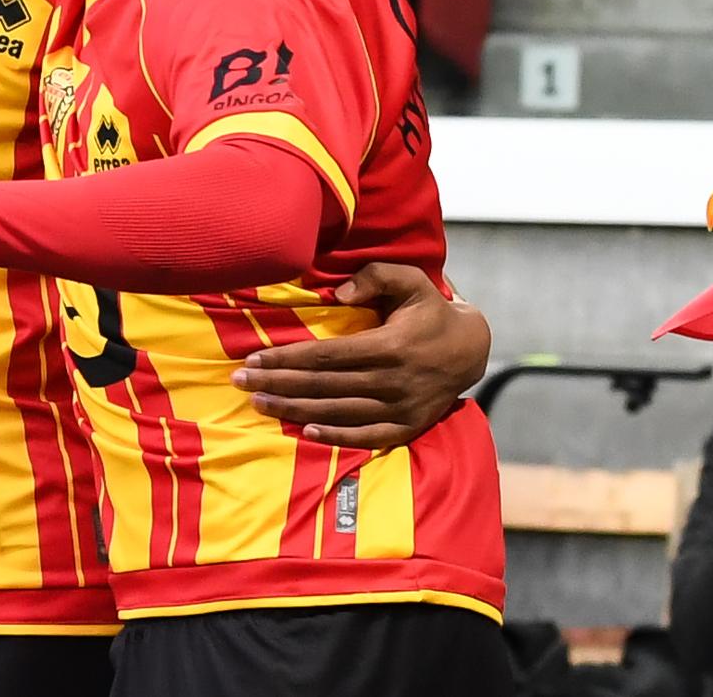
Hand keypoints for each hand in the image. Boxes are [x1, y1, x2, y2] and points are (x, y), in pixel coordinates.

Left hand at [230, 262, 490, 448]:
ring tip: (259, 404)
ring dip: (295, 410)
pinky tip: (306, 431)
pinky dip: (337, 436)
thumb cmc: (430, 309)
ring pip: (338, 412)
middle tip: (239, 382)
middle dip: (277, 384)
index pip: (326, 356)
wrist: (472, 348)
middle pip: (324, 386)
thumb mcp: (410, 280)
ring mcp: (401, 408)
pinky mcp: (408, 426)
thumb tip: (337, 292)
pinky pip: (368, 436)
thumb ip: (375, 277)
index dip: (286, 359)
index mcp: (390, 346)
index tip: (252, 360)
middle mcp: (393, 381)